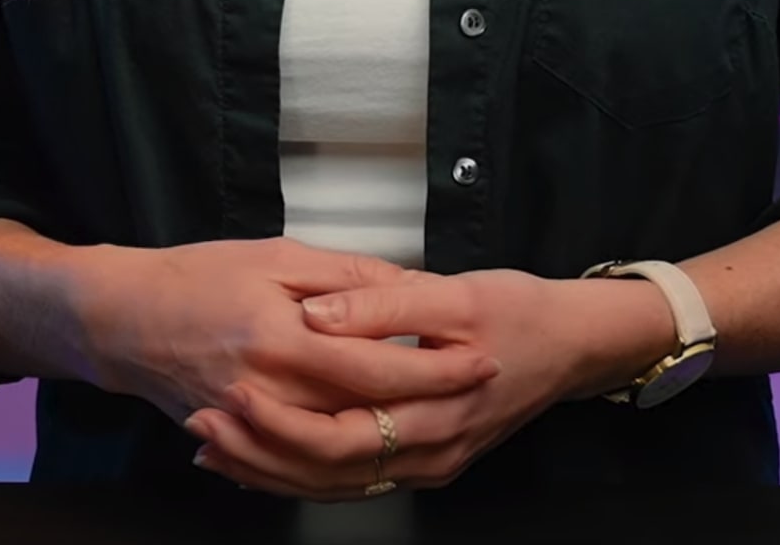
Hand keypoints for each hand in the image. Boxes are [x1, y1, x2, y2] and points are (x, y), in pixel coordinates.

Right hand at [60, 239, 499, 428]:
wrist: (120, 320)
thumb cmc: (195, 276)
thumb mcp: (276, 256)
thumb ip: (347, 277)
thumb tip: (411, 286)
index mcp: (282, 337)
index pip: (377, 368)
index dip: (436, 368)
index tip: (480, 359)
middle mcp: (268, 391)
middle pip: (366, 422)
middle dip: (431, 412)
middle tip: (478, 397)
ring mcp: (254, 426)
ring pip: (339, 460)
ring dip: (395, 449)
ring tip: (443, 430)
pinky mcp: (245, 443)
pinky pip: (300, 475)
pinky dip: (344, 472)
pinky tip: (377, 459)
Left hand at [185, 270, 676, 499]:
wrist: (576, 347)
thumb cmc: (520, 313)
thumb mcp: (458, 293)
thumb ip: (383, 304)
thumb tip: (320, 313)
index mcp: (437, 407)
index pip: (343, 429)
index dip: (282, 418)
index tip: (232, 391)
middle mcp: (433, 451)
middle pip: (329, 469)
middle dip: (260, 452)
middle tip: (203, 423)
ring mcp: (430, 465)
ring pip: (337, 485)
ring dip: (272, 469)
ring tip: (213, 446)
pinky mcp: (425, 464)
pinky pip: (354, 481)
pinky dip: (302, 473)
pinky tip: (259, 459)